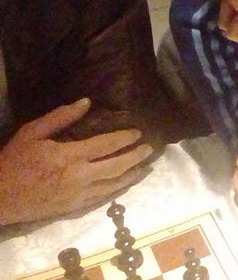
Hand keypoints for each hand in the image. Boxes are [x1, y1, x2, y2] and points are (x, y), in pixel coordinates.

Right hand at [0, 98, 152, 224]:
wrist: (0, 197)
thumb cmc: (14, 162)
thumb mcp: (32, 133)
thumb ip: (60, 117)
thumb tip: (86, 102)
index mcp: (70, 156)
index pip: (106, 145)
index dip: (125, 138)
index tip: (138, 133)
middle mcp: (79, 176)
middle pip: (117, 166)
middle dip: (136, 156)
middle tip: (150, 149)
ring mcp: (79, 195)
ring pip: (114, 185)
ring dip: (133, 175)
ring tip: (146, 167)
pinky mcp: (75, 208)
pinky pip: (103, 199)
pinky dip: (118, 191)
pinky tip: (126, 186)